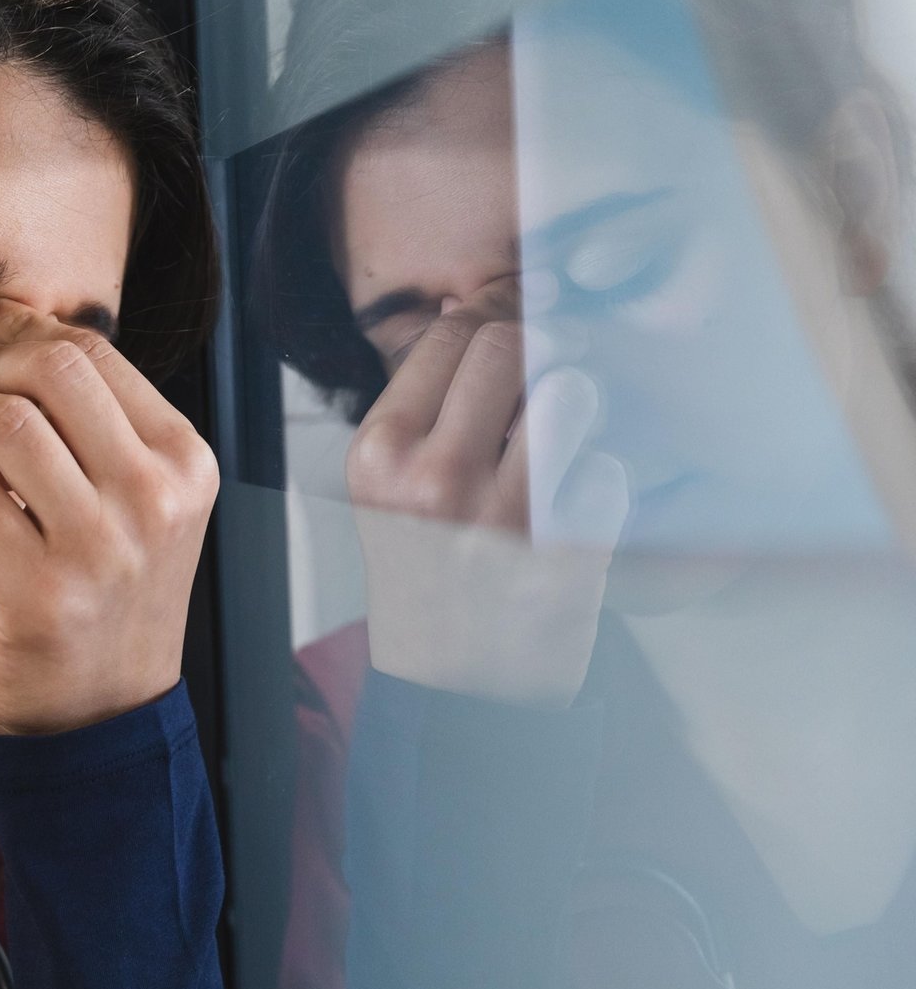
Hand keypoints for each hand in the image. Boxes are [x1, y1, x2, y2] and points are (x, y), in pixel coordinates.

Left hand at [0, 291, 219, 735]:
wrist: (104, 714)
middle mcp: (157, 496)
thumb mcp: (133, 498)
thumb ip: (87, 419)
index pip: (93, 350)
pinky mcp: (46, 594)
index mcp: (184, 460)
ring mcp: (105, 547)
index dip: (17, 325)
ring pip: (5, 425)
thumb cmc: (105, 588)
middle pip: (51, 368)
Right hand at [345, 282, 629, 707]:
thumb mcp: (389, 487)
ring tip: (564, 437)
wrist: (450, 685)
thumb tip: (472, 304)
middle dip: (536, 354)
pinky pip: (608, 470)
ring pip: (569, 395)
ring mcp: (502, 517)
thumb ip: (423, 403)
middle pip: (508, 347)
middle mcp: (433, 479)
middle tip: (545, 378)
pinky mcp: (567, 554)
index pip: (449, 335)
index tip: (512, 334)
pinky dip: (602, 484)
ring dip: (576, 408)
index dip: (491, 322)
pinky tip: (575, 510)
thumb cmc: (424, 571)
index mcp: (379, 454)